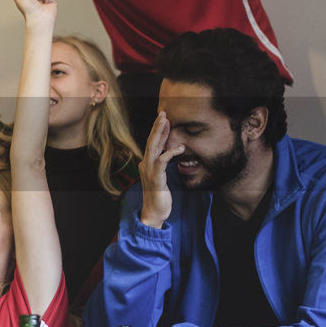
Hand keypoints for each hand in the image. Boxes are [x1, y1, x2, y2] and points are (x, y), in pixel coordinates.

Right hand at [137, 112, 182, 227]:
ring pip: (153, 147)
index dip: (158, 131)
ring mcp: (149, 171)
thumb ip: (160, 167)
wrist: (154, 212)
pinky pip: (162, 161)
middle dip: (157, 126)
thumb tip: (165, 156)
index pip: (152, 144)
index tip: (164, 120)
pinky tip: (179, 148)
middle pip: (151, 141)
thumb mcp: (159, 178)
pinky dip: (170, 152)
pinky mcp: (156, 178)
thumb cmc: (158, 197)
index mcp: (146, 164)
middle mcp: (145, 165)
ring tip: (166, 121)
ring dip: (160, 133)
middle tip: (163, 113)